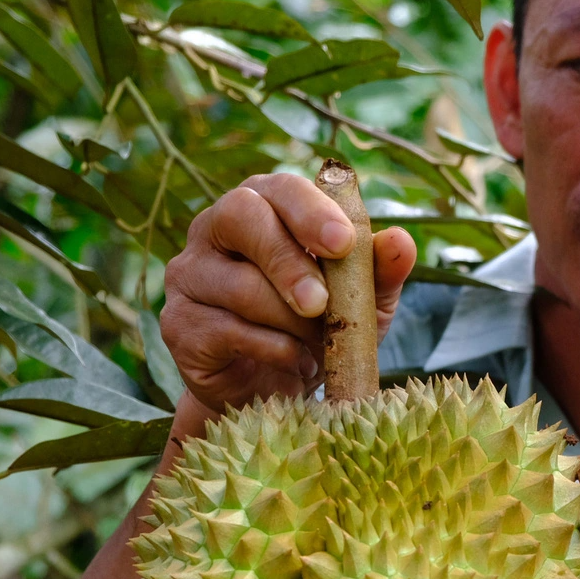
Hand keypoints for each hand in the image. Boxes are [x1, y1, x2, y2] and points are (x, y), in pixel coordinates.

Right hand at [160, 172, 415, 410]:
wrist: (273, 390)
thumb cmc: (318, 329)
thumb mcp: (362, 302)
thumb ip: (380, 270)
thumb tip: (402, 240)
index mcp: (263, 205)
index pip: (281, 188)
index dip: (310, 211)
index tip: (343, 245)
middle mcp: (215, 228)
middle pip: (242, 217)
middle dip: (288, 260)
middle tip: (321, 304)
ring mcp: (188, 274)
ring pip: (239, 284)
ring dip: (290, 321)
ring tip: (318, 346)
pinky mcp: (177, 323)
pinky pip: (226, 329)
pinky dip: (272, 349)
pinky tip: (294, 362)